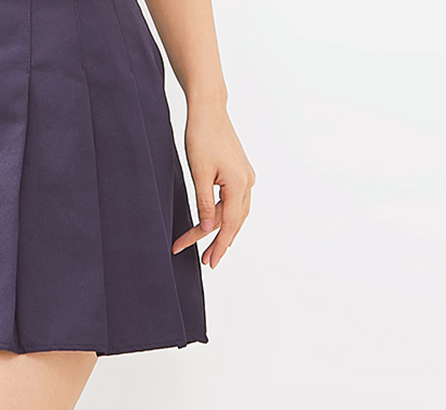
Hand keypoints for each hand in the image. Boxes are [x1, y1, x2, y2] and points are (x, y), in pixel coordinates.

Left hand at [172, 102, 254, 268]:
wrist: (209, 110)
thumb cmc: (202, 136)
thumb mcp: (198, 173)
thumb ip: (203, 203)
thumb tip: (207, 228)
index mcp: (238, 183)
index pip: (228, 224)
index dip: (218, 245)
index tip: (208, 261)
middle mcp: (247, 182)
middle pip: (234, 222)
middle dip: (219, 243)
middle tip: (206, 262)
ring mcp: (246, 177)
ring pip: (236, 214)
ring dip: (223, 232)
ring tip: (209, 250)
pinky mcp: (241, 174)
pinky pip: (235, 203)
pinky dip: (226, 217)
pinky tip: (217, 227)